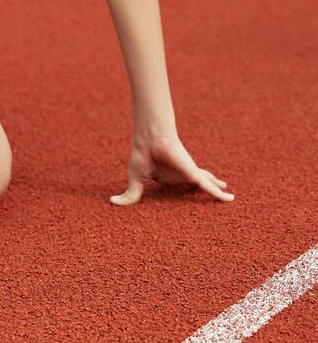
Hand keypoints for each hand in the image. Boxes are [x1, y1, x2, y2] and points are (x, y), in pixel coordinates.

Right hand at [110, 134, 233, 205]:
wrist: (152, 140)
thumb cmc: (142, 156)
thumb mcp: (136, 180)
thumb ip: (130, 195)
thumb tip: (112, 202)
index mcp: (164, 177)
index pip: (172, 188)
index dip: (175, 194)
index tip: (177, 201)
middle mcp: (178, 176)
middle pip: (191, 185)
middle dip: (198, 188)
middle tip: (207, 192)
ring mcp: (188, 175)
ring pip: (204, 185)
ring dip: (214, 186)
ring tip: (224, 189)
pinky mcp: (194, 175)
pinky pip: (210, 189)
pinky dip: (220, 195)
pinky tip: (231, 199)